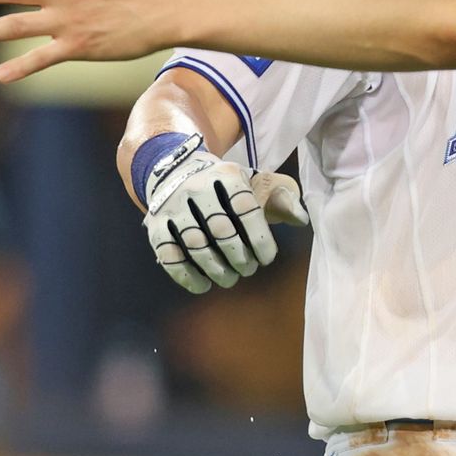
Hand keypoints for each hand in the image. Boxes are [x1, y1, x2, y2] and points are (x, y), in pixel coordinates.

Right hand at [143, 140, 308, 293]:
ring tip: (230, 279)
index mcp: (226, 175)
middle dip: (238, 255)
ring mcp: (172, 206)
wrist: (176, 170)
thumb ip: (280, 198)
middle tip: (249, 270)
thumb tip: (301, 220)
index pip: (245, 208)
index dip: (259, 237)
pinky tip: (203, 285)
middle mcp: (196, 188)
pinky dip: (186, 275)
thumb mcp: (253, 181)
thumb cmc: (225, 184)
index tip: (267, 259)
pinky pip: (168, 254)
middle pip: (220, 228)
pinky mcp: (155, 225)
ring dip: (215, 268)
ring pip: (195, 243)